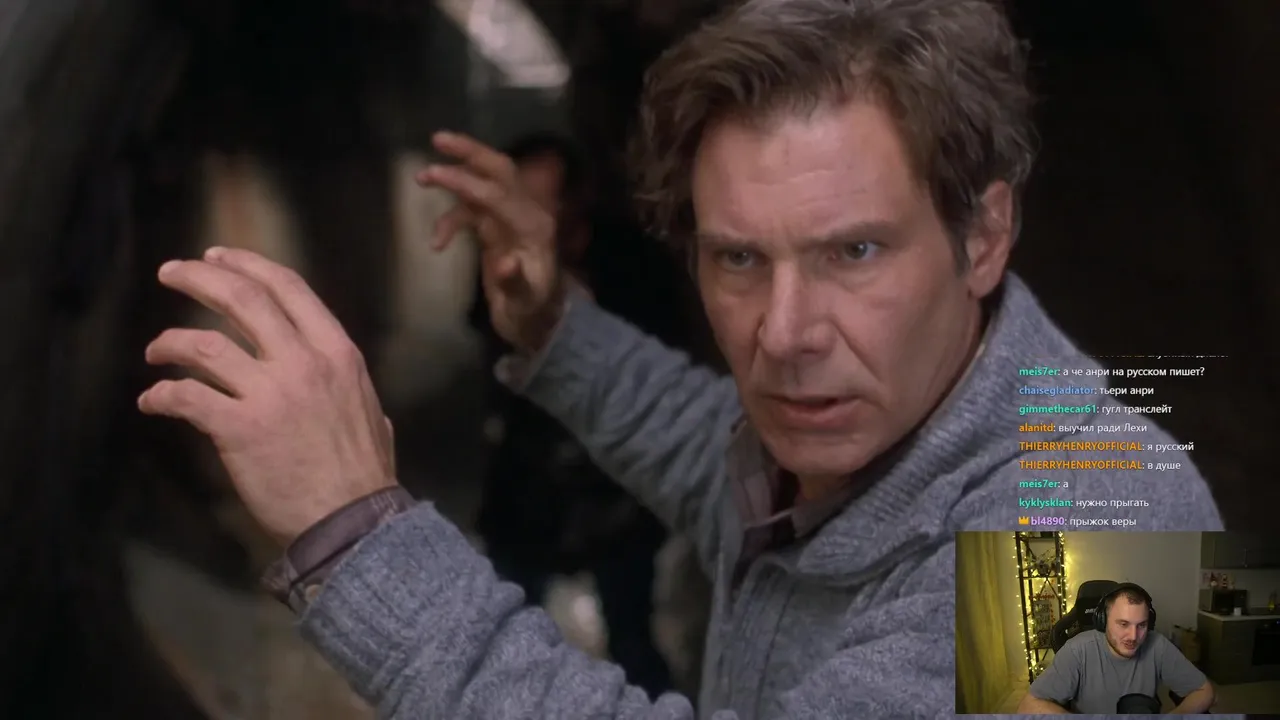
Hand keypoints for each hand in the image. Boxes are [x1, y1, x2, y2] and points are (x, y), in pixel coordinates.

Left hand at [137, 247, 397, 545]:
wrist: (352, 521)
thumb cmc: (364, 473)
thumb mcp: (370, 409)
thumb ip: (349, 385)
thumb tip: (338, 380)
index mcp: (337, 352)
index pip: (289, 288)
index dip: (248, 265)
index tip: (217, 257)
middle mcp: (304, 362)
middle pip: (243, 300)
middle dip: (200, 279)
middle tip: (171, 273)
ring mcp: (270, 394)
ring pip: (204, 345)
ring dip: (171, 341)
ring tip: (155, 350)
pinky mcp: (239, 429)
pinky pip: (187, 397)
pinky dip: (162, 395)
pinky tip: (153, 401)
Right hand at [416, 130, 563, 351]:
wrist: (538, 324)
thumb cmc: (533, 313)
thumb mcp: (526, 303)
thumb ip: (515, 282)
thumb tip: (504, 263)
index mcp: (535, 226)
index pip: (499, 194)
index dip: (466, 182)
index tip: (435, 173)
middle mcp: (526, 214)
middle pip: (498, 171)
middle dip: (469, 152)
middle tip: (437, 139)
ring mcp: (510, 220)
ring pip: (483, 185)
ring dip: (454, 178)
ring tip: (421, 179)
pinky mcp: (497, 229)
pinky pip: (471, 211)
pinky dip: (450, 220)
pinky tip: (437, 244)